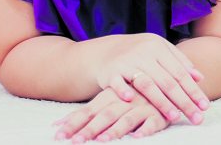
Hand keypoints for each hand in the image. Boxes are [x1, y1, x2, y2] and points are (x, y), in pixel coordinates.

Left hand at [53, 87, 168, 141]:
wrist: (164, 81)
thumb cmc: (131, 96)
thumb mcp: (109, 100)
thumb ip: (86, 113)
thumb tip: (56, 125)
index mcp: (110, 98)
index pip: (88, 111)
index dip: (74, 123)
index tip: (59, 135)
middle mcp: (125, 102)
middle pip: (105, 115)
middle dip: (90, 129)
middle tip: (76, 142)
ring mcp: (142, 107)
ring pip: (127, 118)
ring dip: (115, 129)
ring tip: (103, 140)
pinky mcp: (159, 115)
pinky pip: (153, 122)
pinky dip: (146, 129)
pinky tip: (137, 136)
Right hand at [95, 33, 207, 124]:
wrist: (108, 50)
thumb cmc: (141, 53)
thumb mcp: (161, 50)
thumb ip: (180, 62)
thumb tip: (200, 78)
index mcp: (159, 48)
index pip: (180, 73)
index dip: (193, 90)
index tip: (204, 106)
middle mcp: (144, 53)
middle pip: (167, 81)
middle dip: (183, 101)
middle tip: (196, 117)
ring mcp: (127, 62)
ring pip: (146, 84)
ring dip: (161, 101)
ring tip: (174, 116)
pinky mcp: (110, 71)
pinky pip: (117, 82)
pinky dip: (122, 90)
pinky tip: (130, 100)